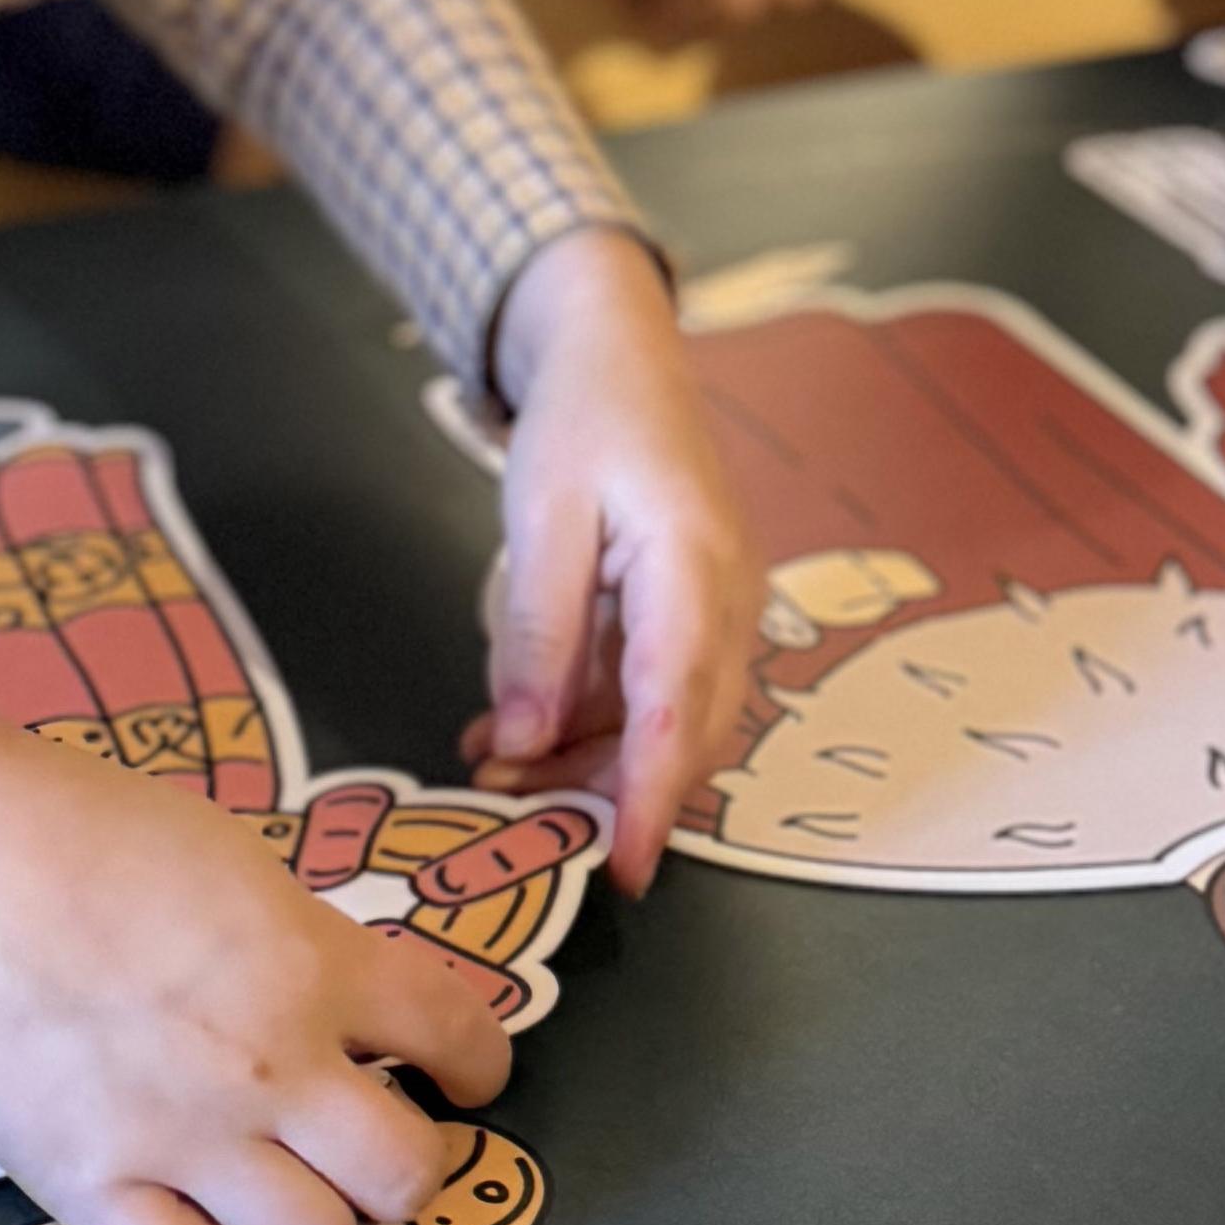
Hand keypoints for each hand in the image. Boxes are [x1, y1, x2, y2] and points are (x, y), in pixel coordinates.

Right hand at [0, 618, 508, 1224]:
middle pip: (404, 1174)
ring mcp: (179, 1134)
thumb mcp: (242, 864)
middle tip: (373, 1144)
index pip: (459, 1035)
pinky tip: (191, 1219)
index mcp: (316, 961)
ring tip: (285, 1191)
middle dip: (405, 1166)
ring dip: (313, 1223)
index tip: (465, 1075)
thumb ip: (305, 945)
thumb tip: (344, 1001)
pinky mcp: (88, 1182)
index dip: (479, 1065)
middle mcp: (268, 1062)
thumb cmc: (93, 831)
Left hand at [462, 227, 752, 888]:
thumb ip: (539, 635)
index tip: (619, 870)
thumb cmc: (584, 420)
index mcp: (694, 569)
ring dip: (589, 757)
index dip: (647, 801)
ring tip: (496, 762)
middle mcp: (727, 600)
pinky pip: (652, 690)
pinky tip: (519, 725)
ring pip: (666, 722)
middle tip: (512, 810)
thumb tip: (526, 743)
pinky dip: (592, 719)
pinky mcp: (695, 613)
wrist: (620, 354)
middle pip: (681, 734)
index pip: (676, 713)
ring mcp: (720, 608)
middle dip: (601, 789)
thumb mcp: (542, 517)